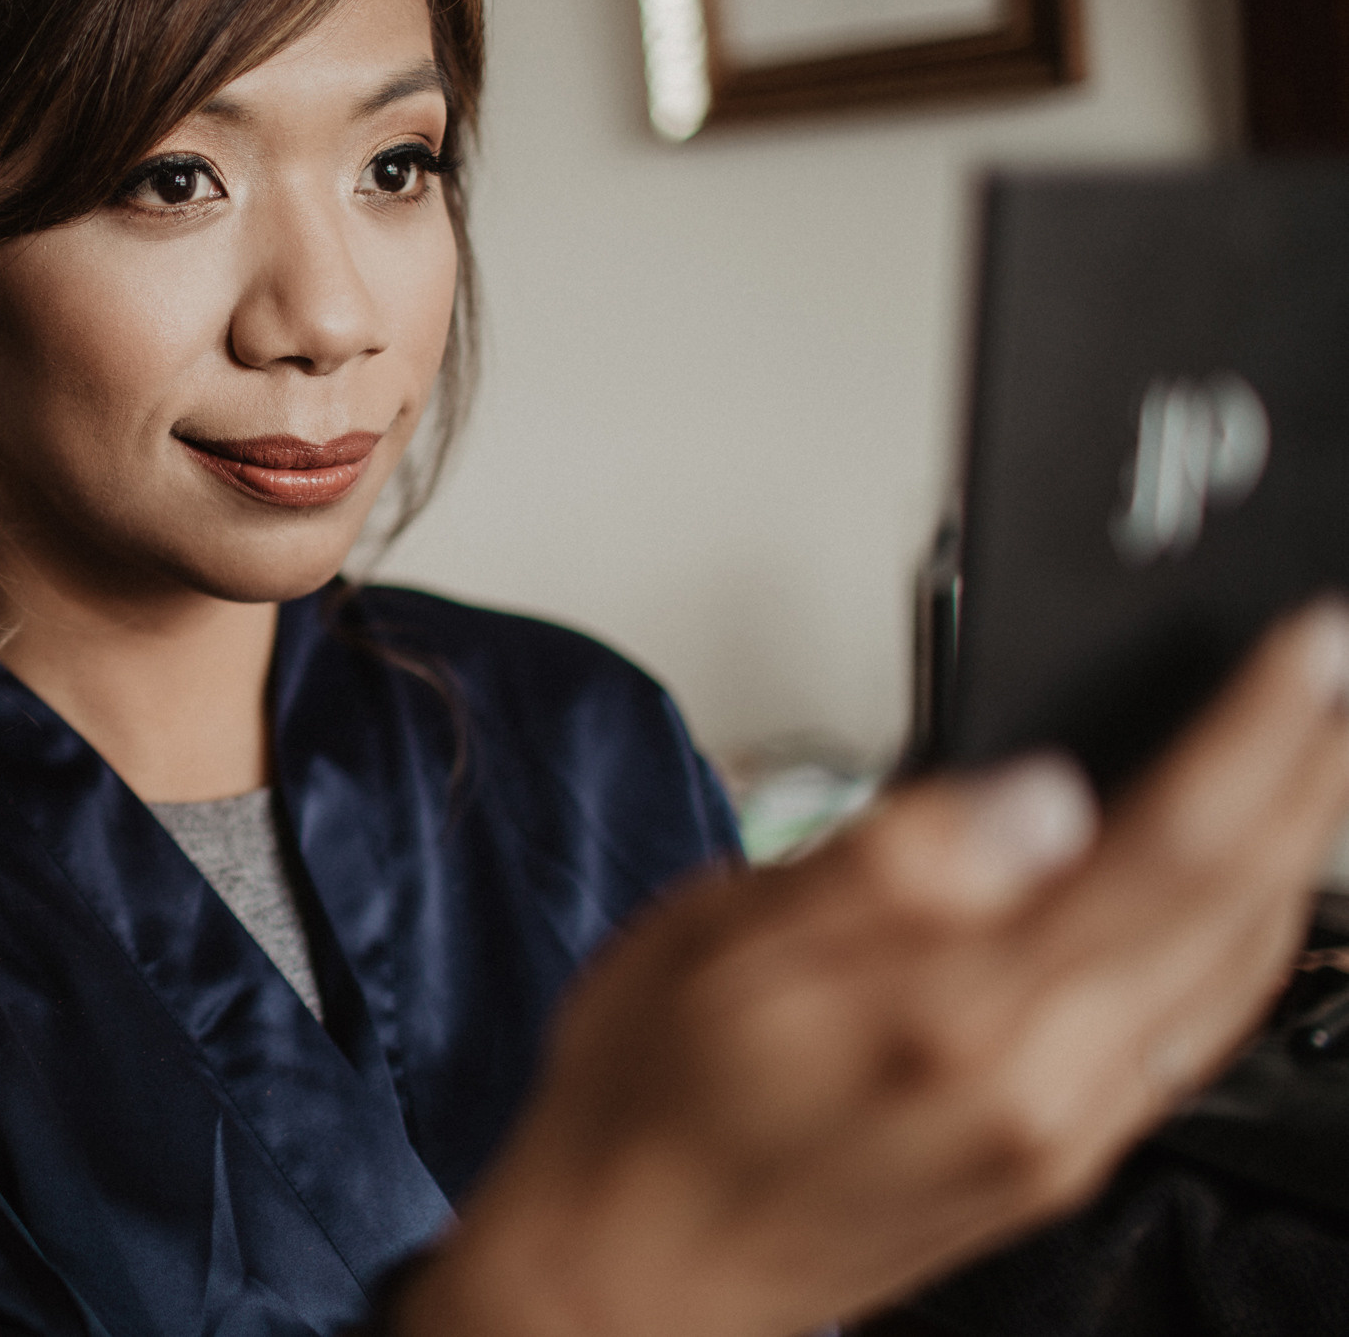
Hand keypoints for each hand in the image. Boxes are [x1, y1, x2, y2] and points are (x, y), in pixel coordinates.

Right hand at [397, 600, 1348, 1336]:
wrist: (636, 1269)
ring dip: (1296, 849)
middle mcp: (1041, 1085)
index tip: (1312, 646)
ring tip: (1319, 754)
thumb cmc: (652, 1096)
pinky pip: (1198, 1030)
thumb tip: (1037, 794)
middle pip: (1235, 907)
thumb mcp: (717, 938)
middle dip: (1311, 773)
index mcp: (956, 1012)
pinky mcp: (1060, 1158)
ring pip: (1235, 972)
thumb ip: (886, 861)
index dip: (1256, 733)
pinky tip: (1237, 892)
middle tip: (1344, 673)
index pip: (1165, 848)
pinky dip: (1245, 936)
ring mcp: (1064, 1131)